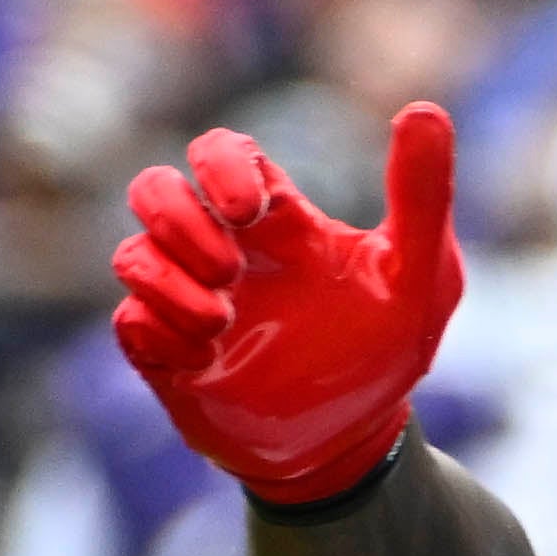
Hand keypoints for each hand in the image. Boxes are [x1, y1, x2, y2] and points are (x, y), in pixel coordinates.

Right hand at [115, 102, 463, 507]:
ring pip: (132, 253)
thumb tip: (426, 111)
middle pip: (154, 188)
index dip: (218, 161)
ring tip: (220, 320)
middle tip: (229, 265)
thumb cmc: (386, 349)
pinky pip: (130, 321)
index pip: (221, 153)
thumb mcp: (421, 275)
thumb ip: (421, 196)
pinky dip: (157, 328)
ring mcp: (192, 302)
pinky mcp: (170, 355)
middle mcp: (226, 253)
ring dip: (165, 278)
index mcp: (277, 221)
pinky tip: (202, 354)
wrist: (355, 445)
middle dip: (176, 214)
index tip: (248, 205)